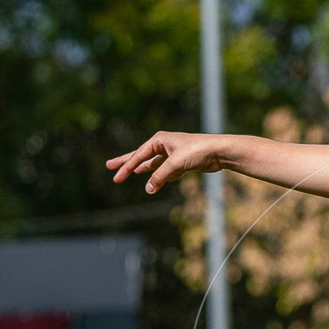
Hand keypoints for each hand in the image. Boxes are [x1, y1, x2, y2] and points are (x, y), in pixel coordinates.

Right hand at [107, 132, 228, 193]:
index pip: (138, 155)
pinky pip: (166, 171)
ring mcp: (172, 153)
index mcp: (160, 139)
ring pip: (153, 164)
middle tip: (109, 166)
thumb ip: (160, 177)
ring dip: (144, 170)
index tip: (116, 178)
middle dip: (127, 163)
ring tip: (131, 172)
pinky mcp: (181, 162)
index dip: (126, 167)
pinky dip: (163, 176)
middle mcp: (164, 144)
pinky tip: (157, 182)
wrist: (219, 151)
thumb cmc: (197, 151)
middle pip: (141, 156)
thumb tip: (149, 189)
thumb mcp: (175, 164)